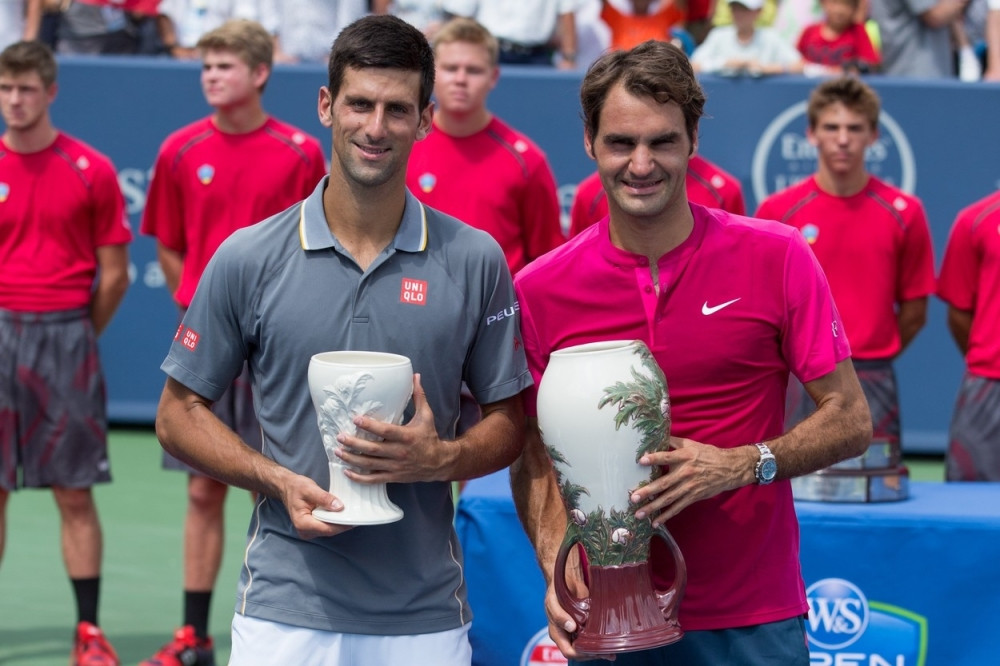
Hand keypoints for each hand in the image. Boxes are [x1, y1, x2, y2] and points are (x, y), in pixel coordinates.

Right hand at [280, 472, 353, 538]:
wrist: (287, 487)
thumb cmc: (296, 487)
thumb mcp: (310, 489)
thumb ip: (324, 498)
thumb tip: (339, 507)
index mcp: (302, 523)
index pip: (327, 528)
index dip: (342, 525)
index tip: (355, 520)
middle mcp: (305, 531)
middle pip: (329, 531)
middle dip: (343, 524)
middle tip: (358, 516)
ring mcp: (308, 531)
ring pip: (329, 530)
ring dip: (340, 523)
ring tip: (352, 514)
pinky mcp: (312, 528)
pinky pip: (326, 527)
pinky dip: (335, 521)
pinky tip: (343, 514)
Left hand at [335, 374, 456, 483]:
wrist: (438, 463)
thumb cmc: (430, 437)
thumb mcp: (426, 416)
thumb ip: (419, 396)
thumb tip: (416, 377)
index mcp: (406, 436)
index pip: (385, 431)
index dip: (370, 426)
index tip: (355, 419)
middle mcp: (399, 452)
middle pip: (373, 449)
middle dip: (354, 443)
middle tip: (340, 436)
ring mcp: (395, 466)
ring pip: (370, 464)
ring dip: (352, 459)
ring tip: (338, 452)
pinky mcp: (393, 476)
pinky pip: (374, 479)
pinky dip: (360, 477)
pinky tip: (347, 471)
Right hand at [543, 560, 615, 661]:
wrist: (566, 580)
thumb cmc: (556, 592)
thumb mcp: (553, 602)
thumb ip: (559, 615)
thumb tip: (570, 627)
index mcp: (557, 633)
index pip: (568, 651)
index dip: (580, 654)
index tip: (591, 648)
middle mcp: (568, 635)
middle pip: (580, 653)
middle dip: (593, 654)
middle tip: (606, 652)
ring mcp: (578, 631)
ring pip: (588, 648)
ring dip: (599, 651)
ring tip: (611, 651)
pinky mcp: (587, 625)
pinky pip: (593, 638)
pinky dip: (601, 641)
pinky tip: (610, 642)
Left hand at [629, 436, 753, 526]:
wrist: (729, 468)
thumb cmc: (707, 454)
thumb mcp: (692, 444)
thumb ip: (674, 441)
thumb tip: (657, 434)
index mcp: (685, 457)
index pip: (667, 457)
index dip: (655, 459)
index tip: (641, 461)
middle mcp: (686, 473)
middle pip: (664, 483)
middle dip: (648, 491)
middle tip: (633, 497)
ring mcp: (689, 487)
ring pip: (669, 499)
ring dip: (653, 507)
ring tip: (639, 514)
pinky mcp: (693, 497)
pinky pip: (678, 507)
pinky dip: (666, 515)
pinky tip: (655, 522)